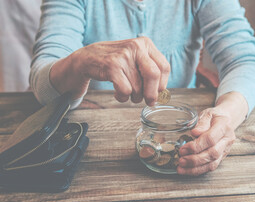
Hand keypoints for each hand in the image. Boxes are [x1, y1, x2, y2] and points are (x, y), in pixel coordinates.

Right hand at [50, 37, 169, 105]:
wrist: (86, 58)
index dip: (162, 84)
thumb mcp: (135, 59)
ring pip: (138, 87)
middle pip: (154, 75)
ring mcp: (123, 56)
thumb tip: (161, 94)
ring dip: (134, 97)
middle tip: (149, 101)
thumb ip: (149, 71)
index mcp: (145, 44)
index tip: (158, 92)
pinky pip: (126, 91)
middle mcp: (136, 46)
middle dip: (152, 93)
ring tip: (126, 92)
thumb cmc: (115, 62)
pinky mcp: (112, 66)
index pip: (164, 67)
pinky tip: (118, 93)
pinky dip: (122, 97)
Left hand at [177, 107, 235, 175]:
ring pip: (212, 163)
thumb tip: (195, 133)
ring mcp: (225, 150)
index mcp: (224, 127)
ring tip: (181, 168)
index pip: (210, 139)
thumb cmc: (215, 117)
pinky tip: (187, 170)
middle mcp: (227, 140)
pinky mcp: (221, 157)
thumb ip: (201, 123)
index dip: (196, 146)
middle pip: (212, 154)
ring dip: (195, 168)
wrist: (226, 119)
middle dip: (194, 159)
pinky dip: (198, 170)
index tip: (184, 148)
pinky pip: (211, 167)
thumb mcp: (207, 114)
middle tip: (181, 160)